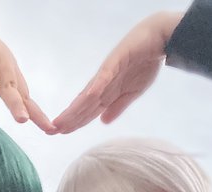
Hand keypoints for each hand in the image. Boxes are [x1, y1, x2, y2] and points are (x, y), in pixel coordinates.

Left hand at [53, 12, 183, 133]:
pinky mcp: (116, 60)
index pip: (89, 109)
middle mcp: (103, 83)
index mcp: (107, 91)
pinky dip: (96, 87)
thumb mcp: (133, 92)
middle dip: (70, 117)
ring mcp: (108, 72)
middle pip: (84, 103)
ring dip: (76, 107)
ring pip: (89, 93)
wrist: (158, 39)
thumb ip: (118, 107)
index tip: (62, 132)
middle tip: (54, 130)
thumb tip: (103, 122)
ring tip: (63, 120)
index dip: (76, 121)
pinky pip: (105, 76)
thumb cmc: (145, 63)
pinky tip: (87, 97)